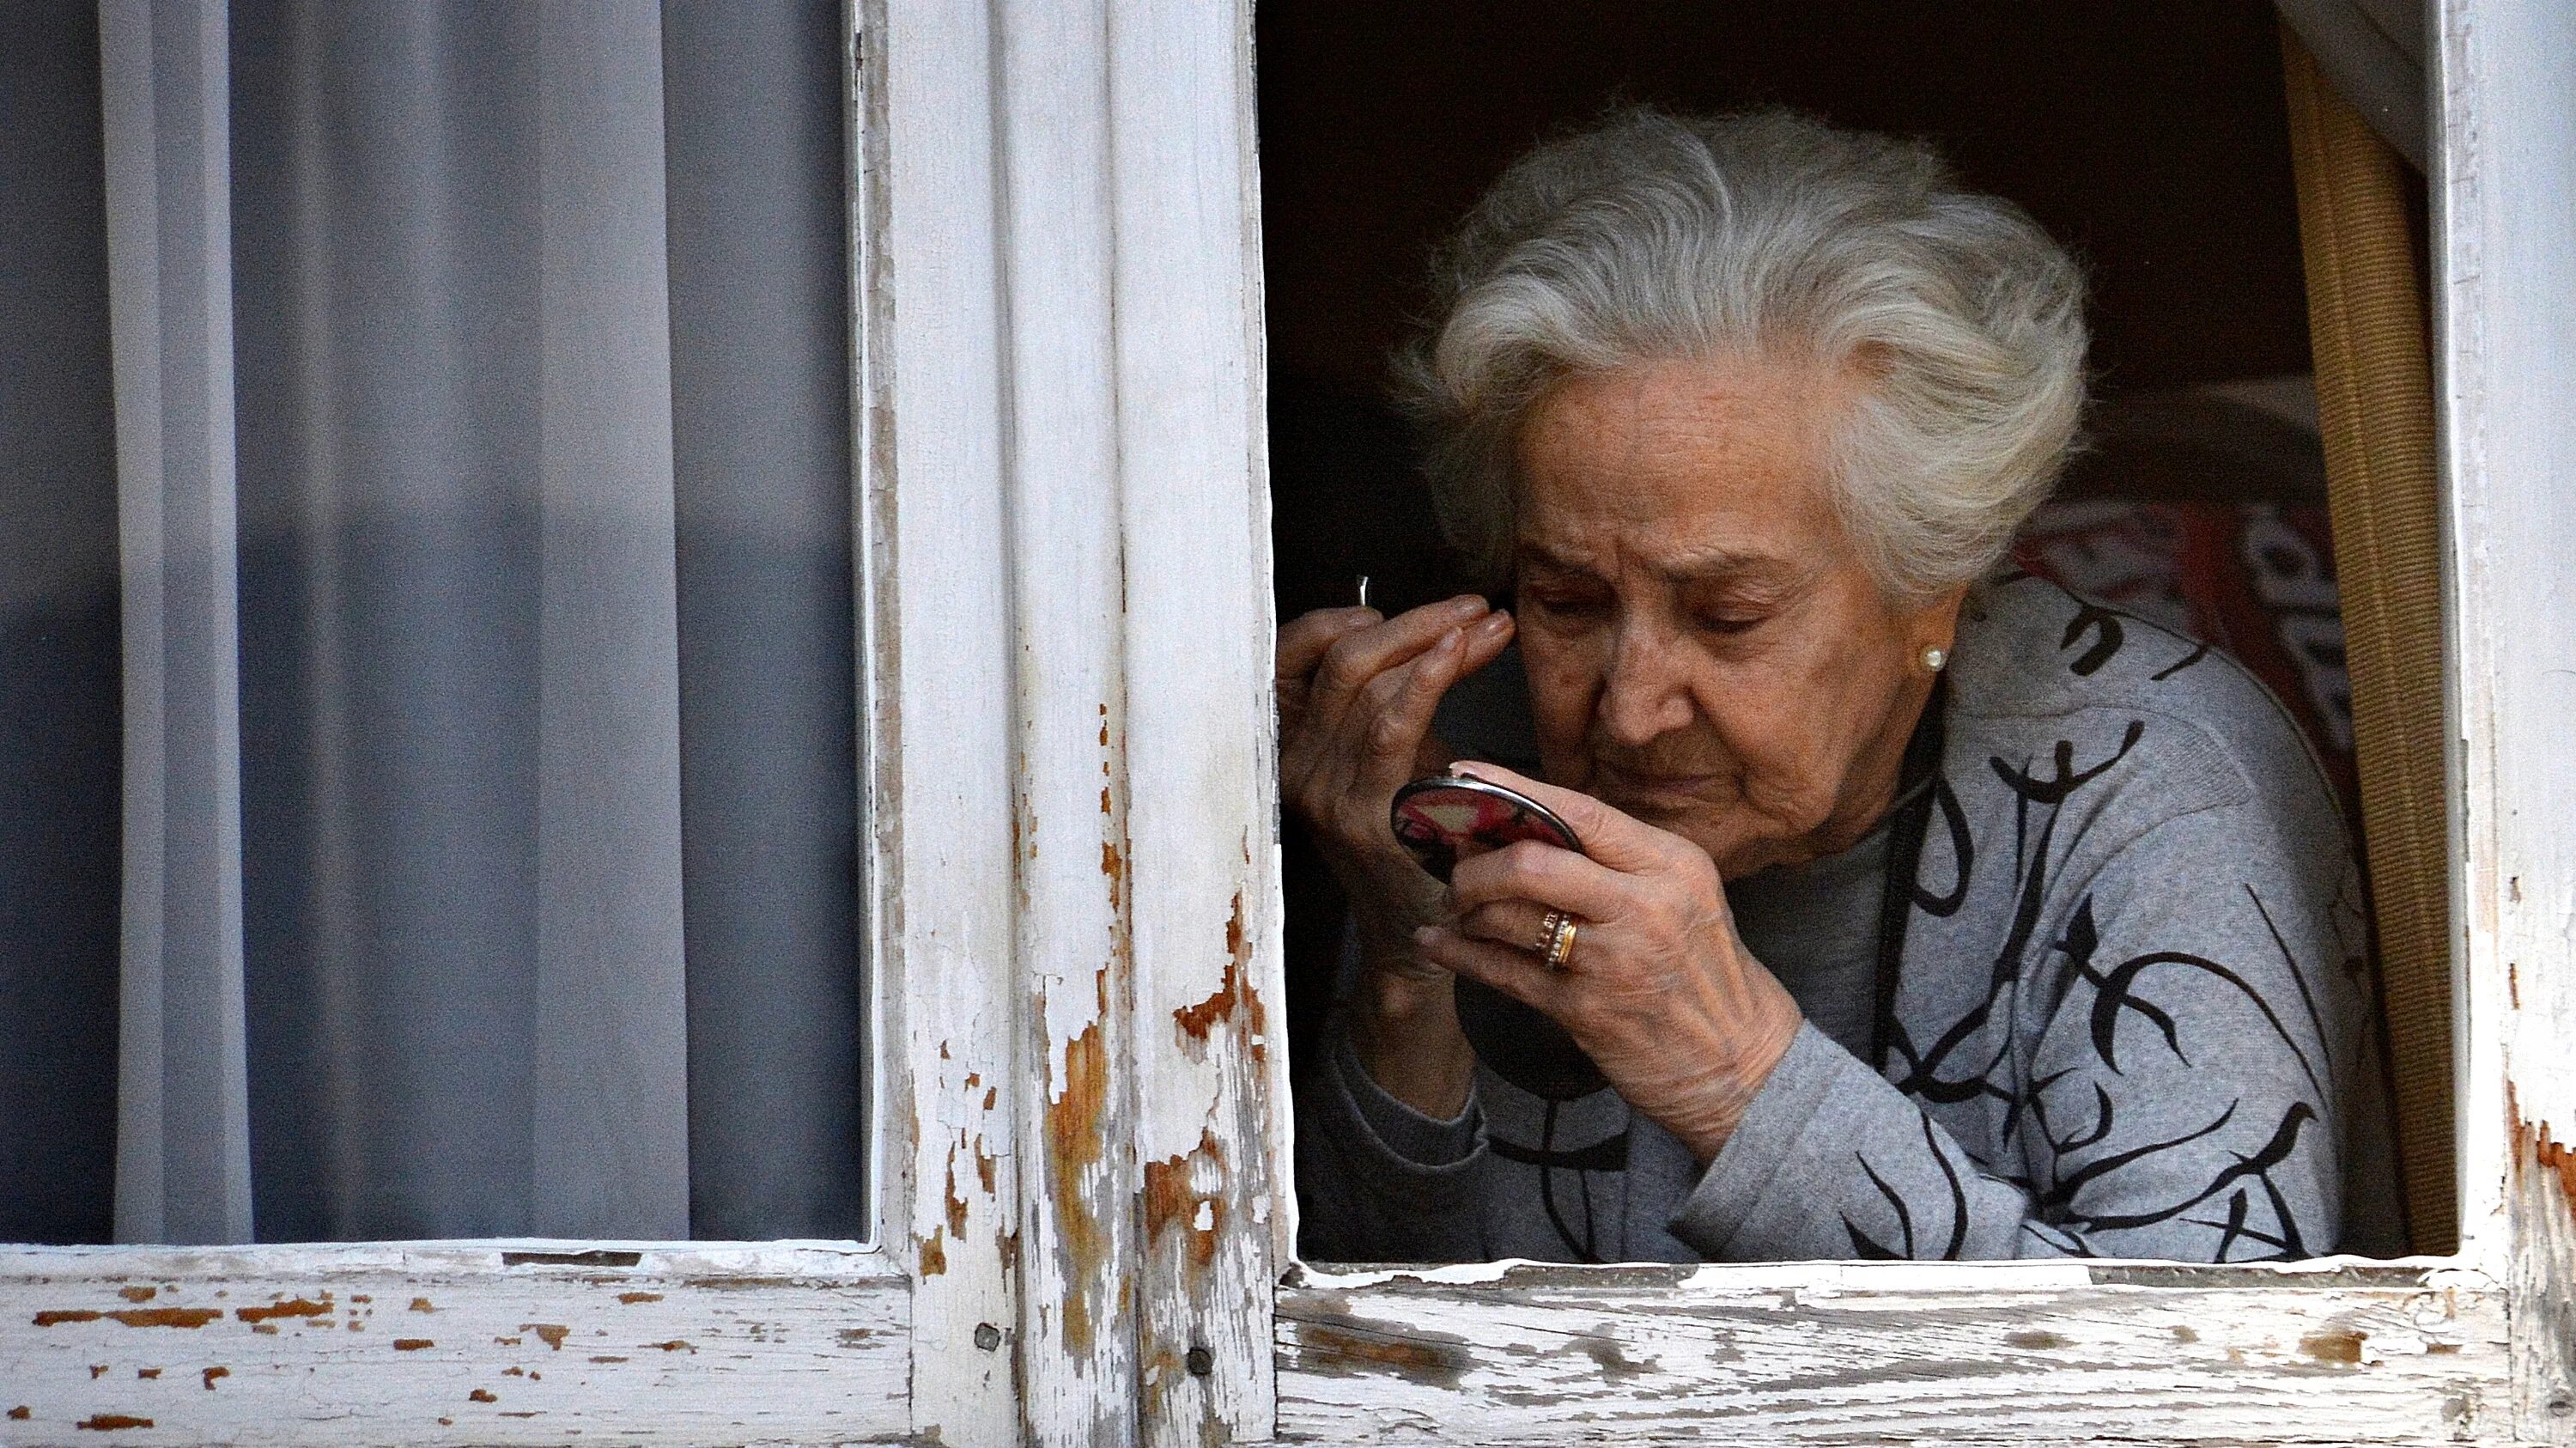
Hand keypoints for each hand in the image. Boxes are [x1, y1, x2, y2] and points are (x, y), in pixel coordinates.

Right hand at [1277, 595, 1515, 1113]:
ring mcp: (1324, 791)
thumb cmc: (1425, 841)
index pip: (1292, 656)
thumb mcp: (1399, 757)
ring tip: (1491, 626)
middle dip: (1412, 620)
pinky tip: (1465, 651)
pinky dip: (1428, 676)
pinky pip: (1389, 724)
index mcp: (1293, 746)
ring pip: (1366, 681)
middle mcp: (1297, 765)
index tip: (1398, 610)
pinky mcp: (1362, 813)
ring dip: (1435, 639)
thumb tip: (1444, 625)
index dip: (1339, 619)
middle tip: (1474, 608)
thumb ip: (1400, 698)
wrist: (1428, 935)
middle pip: (1341, 657)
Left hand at [1413, 762, 1803, 1162]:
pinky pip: (1502, 971)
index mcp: (1671, 864)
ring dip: (1468, 911)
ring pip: (1509, 917)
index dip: (1512, 788)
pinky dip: (1459, 953)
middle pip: (1532, 862)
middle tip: (1459, 871)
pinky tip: (1437, 942)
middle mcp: (1646, 905)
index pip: (1580, 810)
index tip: (1464, 776)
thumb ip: (1618, 861)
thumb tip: (1526, 827)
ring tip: (1459, 910)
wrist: (1743, 1064)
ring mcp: (1615, 960)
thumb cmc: (1704, 974)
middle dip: (1478, 865)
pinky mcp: (1586, 1010)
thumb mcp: (1684, 897)